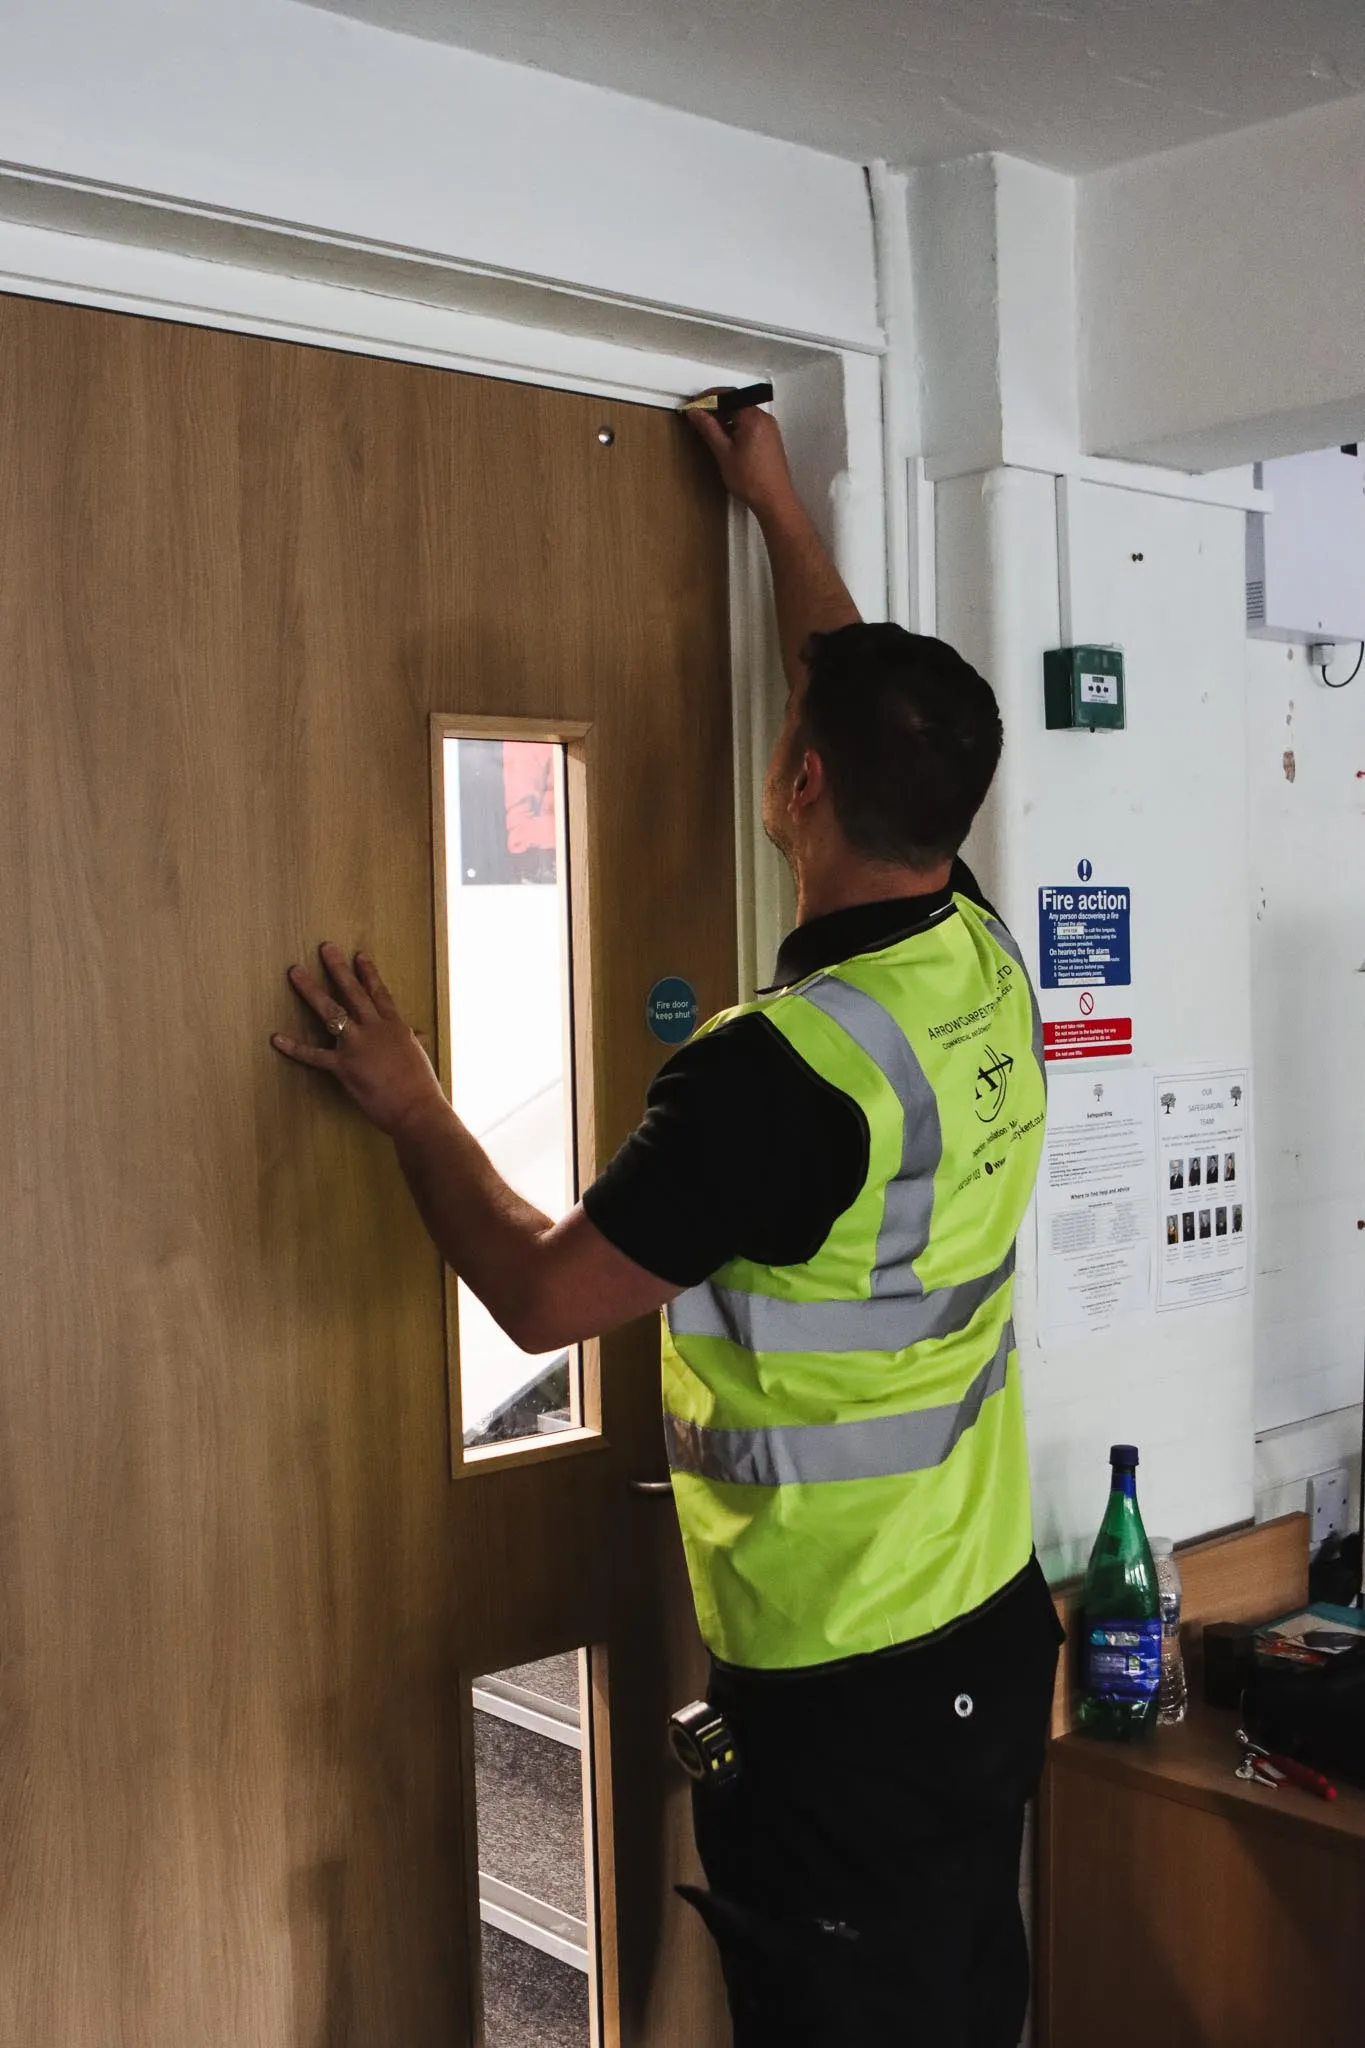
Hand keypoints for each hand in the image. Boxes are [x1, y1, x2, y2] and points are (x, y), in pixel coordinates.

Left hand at [272, 943, 447, 1138]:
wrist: (417, 1108)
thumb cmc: (421, 1086)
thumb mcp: (418, 1056)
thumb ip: (413, 1041)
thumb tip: (418, 1033)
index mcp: (394, 1026)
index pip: (379, 993)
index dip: (368, 973)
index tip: (359, 955)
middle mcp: (375, 1028)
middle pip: (353, 991)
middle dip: (338, 968)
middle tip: (325, 948)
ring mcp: (357, 1045)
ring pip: (330, 1011)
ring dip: (311, 990)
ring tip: (295, 972)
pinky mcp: (344, 1066)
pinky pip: (314, 1055)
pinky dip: (294, 1048)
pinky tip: (276, 1038)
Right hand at [685, 400, 795, 517]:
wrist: (774, 500)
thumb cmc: (750, 480)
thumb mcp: (723, 452)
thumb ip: (708, 428)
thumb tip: (695, 412)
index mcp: (753, 417)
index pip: (728, 395)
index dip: (708, 397)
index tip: (694, 405)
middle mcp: (764, 418)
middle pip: (736, 402)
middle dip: (716, 408)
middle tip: (698, 418)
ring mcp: (769, 428)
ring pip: (743, 414)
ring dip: (726, 418)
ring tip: (710, 431)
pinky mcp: (770, 438)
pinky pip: (751, 424)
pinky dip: (737, 426)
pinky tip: (726, 440)